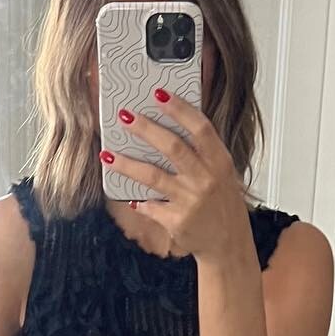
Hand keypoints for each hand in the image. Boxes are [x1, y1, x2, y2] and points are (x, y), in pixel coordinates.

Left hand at [103, 91, 251, 261]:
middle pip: (172, 148)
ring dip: (127, 164)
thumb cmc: (221, 202)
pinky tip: (129, 197)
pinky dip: (139, 201)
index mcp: (220, 162)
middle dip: (146, 129)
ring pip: (153, 177)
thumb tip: (167, 124)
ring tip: (107, 155)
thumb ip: (201, 151)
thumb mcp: (222, 172)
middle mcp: (206, 180)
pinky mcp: (177, 221)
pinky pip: (150, 206)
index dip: (179, 110)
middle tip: (125, 116)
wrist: (227, 242)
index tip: (159, 94)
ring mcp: (190, 201)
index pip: (200, 129)